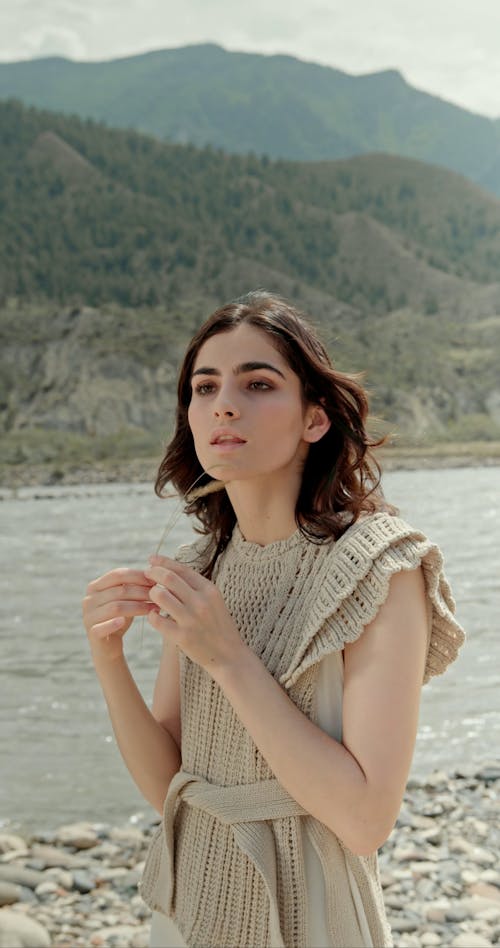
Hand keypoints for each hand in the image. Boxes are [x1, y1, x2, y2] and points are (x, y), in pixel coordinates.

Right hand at [82, 568, 156, 662]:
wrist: (109, 647)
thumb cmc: (120, 618)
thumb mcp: (126, 599)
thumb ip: (133, 586)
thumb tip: (154, 572)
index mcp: (95, 586)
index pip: (117, 574)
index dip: (137, 576)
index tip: (156, 580)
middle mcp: (89, 599)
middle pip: (119, 591)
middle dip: (142, 592)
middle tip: (159, 595)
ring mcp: (88, 616)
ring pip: (115, 607)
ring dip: (138, 607)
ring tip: (154, 609)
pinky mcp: (91, 633)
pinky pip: (102, 626)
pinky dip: (113, 623)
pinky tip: (123, 622)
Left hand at [144, 554, 245, 676]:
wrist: (229, 656)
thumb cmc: (219, 625)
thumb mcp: (214, 601)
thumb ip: (195, 586)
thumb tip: (170, 569)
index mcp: (209, 590)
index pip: (181, 569)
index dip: (163, 562)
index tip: (151, 560)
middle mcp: (201, 602)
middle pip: (168, 578)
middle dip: (153, 573)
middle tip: (146, 575)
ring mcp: (191, 619)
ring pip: (160, 595)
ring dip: (152, 594)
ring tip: (153, 597)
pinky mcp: (182, 636)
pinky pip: (156, 619)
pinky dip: (152, 615)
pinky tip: (154, 615)